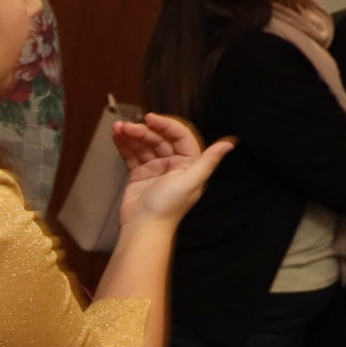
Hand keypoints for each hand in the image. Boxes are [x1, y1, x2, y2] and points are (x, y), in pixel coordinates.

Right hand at [114, 113, 232, 227]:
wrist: (143, 228)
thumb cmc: (168, 209)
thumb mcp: (191, 182)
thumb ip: (208, 161)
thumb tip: (229, 144)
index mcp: (189, 163)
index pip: (179, 136)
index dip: (165, 125)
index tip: (149, 118)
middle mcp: (173, 164)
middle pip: (158, 139)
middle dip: (142, 131)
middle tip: (127, 127)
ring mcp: (155, 168)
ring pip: (143, 145)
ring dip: (130, 135)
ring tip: (117, 128)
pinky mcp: (139, 173)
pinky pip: (132, 154)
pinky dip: (124, 145)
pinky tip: (116, 136)